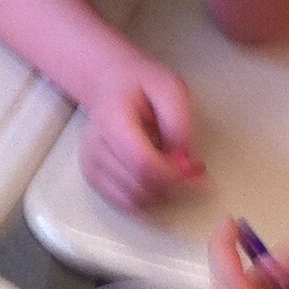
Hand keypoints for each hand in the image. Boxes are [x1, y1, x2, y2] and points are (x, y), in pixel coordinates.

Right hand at [79, 56, 204, 212]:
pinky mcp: (93, 177)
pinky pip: (124, 204)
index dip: (174, 176)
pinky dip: (147, 198)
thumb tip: (184, 162)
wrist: (108, 84)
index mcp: (112, 120)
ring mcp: (91, 164)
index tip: (197, 173)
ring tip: (175, 172)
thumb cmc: (138, 85)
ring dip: (161, 194)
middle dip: (173, 186)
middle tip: (193, 171)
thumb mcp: (170, 88)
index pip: (142, 164)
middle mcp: (95, 146)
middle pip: (138, 187)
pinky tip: (158, 180)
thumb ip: (180, 123)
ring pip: (133, 201)